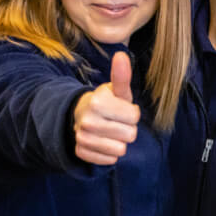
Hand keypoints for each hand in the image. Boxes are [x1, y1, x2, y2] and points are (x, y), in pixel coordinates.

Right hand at [73, 51, 140, 165]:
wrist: (81, 116)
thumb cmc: (106, 103)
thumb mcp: (116, 91)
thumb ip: (122, 76)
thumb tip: (122, 55)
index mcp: (97, 102)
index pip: (134, 117)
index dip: (132, 113)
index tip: (121, 109)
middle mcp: (87, 121)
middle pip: (130, 135)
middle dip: (127, 129)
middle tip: (115, 122)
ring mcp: (82, 138)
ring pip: (120, 150)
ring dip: (119, 142)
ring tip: (109, 132)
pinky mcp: (81, 152)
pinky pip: (109, 160)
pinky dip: (109, 154)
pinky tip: (102, 142)